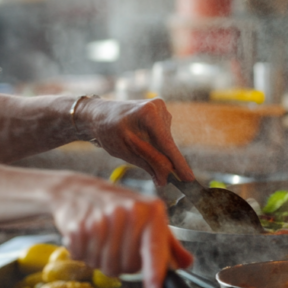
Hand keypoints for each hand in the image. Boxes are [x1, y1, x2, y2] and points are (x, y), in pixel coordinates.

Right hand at [49, 173, 192, 287]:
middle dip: (122, 263)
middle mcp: (128, 211)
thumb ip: (167, 242)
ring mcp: (103, 218)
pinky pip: (84, 257)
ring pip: (106, 265)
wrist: (76, 189)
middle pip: (129, 266)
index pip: (154, 248)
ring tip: (100, 239)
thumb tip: (186, 262)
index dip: (154, 273)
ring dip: (101, 260)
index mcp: (150, 210)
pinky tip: (86, 236)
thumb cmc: (115, 204)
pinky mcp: (80, 226)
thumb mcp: (146, 216)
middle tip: (117, 244)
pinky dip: (83, 253)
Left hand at [78, 97, 194, 184]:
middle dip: (163, 161)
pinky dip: (155, 146)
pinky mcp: (161, 114)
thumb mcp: (126, 150)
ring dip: (157, 152)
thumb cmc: (108, 131)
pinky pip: (163, 138)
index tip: (189, 179)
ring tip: (136, 147)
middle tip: (157, 177)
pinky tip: (141, 142)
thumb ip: (149, 163)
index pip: (167, 144)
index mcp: (149, 113)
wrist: (99, 116)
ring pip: (166, 143)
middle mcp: (159, 108)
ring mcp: (161, 109)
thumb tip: (165, 179)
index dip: (178, 163)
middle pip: (167, 145)